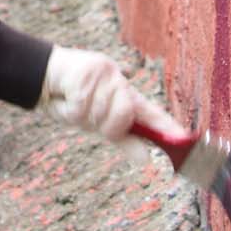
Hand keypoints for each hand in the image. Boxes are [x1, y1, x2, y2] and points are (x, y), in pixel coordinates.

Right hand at [39, 47, 184, 159]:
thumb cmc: (75, 102)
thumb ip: (123, 140)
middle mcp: (120, 83)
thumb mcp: (99, 125)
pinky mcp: (87, 70)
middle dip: (105, 124)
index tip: (184, 139)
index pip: (152, 113)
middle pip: (125, 114)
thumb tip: (145, 160)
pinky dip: (72, 109)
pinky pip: (83, 104)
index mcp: (127, 97)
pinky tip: (67, 98)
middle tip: (90, 118)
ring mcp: (105, 74)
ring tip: (76, 104)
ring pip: (103, 110)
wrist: (45, 80)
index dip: (168, 126)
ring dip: (85, 116)